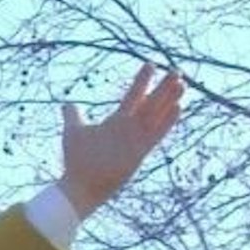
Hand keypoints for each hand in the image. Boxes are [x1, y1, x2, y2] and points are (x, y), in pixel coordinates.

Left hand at [56, 64, 183, 218]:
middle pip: (150, 104)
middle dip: (163, 88)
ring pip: (156, 116)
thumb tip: (67, 104)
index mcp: (117, 122)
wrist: (79, 185)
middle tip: (176, 71)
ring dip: (169, 100)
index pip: (133, 96)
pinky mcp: (139, 153)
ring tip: (181, 84)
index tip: (151, 64)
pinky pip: (156, 135)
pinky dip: (166, 122)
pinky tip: (177, 107)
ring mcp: (135, 140)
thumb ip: (73, 116)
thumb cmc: (76, 161)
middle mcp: (129, 128)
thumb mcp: (73, 132)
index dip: (142, 81)